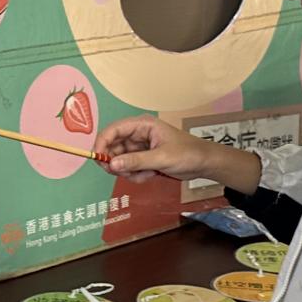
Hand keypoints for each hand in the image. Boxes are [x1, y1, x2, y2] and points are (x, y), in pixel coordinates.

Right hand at [94, 117, 260, 193]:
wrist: (204, 164)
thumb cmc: (187, 154)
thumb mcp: (161, 158)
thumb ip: (136, 161)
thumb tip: (112, 164)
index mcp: (142, 125)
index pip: (113, 130)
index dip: (102, 143)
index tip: (98, 159)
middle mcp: (138, 134)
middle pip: (113, 146)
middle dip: (116, 162)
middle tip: (120, 174)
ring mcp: (140, 147)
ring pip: (120, 160)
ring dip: (129, 171)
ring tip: (146, 174)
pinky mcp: (143, 158)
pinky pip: (130, 168)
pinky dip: (136, 175)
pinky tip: (151, 175)